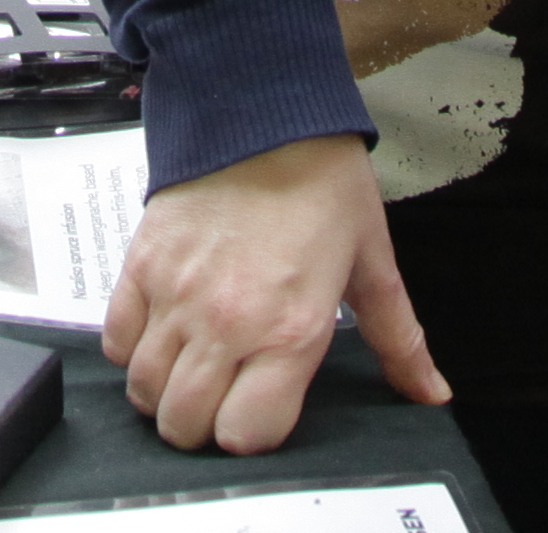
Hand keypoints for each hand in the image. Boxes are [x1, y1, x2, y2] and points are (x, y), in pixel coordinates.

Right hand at [107, 135, 444, 452]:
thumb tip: (430, 392)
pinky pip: (117, 341)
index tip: (263, 409)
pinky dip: (133, 350)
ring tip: (192, 367)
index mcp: (290, 331)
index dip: (254, 432)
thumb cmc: (321, 182)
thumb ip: (399, 341)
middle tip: (222, 396)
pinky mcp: (141, 266)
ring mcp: (177, 297)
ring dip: (164, 392)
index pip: (245, 436)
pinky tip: (162, 332)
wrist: (264, 111)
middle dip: (203, 425)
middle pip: (185, 425)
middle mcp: (227, 324)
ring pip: (144, 391)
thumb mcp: (372, 264)